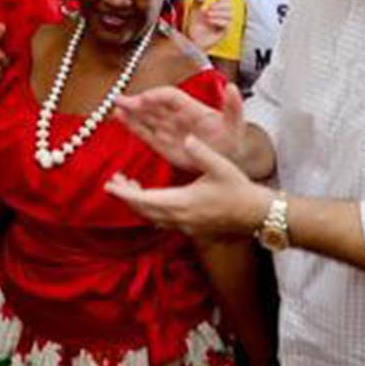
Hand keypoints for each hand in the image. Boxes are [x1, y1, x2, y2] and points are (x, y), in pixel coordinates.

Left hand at [105, 137, 270, 239]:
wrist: (254, 214)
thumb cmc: (239, 190)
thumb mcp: (222, 167)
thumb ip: (202, 153)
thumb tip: (187, 138)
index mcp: (184, 202)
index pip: (145, 200)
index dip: (125, 193)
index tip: (110, 184)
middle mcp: (180, 217)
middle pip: (143, 211)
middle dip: (126, 197)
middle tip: (114, 181)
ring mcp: (184, 225)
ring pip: (151, 217)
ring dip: (137, 203)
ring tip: (128, 185)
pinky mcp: (189, 227)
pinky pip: (161, 219)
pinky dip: (149, 208)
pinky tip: (150, 196)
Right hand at [112, 81, 246, 172]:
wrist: (229, 157)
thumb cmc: (232, 138)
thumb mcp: (235, 123)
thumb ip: (233, 106)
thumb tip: (233, 88)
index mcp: (192, 108)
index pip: (170, 97)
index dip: (157, 96)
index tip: (144, 99)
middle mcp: (177, 116)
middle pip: (154, 105)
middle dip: (137, 102)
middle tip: (120, 100)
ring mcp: (169, 129)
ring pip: (146, 117)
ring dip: (131, 112)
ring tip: (116, 108)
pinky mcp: (163, 144)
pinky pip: (146, 133)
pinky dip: (133, 126)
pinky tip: (121, 119)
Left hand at [184, 0, 231, 51]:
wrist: (192, 39)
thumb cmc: (194, 25)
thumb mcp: (194, 9)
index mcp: (218, 9)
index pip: (227, 0)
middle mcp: (223, 16)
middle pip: (230, 6)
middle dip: (220, 5)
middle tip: (209, 8)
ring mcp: (225, 24)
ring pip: (230, 14)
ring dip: (218, 13)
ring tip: (207, 15)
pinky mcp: (224, 32)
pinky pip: (227, 24)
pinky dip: (218, 21)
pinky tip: (210, 20)